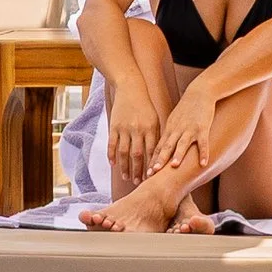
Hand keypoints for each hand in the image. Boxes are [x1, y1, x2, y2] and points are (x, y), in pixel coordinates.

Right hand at [105, 80, 162, 195]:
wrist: (131, 88)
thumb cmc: (146, 107)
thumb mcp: (156, 120)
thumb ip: (156, 137)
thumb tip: (159, 157)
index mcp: (151, 129)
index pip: (152, 152)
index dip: (151, 166)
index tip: (152, 179)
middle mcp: (138, 130)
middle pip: (138, 155)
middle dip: (138, 170)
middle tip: (138, 183)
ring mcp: (124, 128)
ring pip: (124, 152)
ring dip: (125, 166)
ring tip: (126, 177)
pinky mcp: (114, 125)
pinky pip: (112, 143)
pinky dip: (112, 154)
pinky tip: (113, 164)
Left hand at [151, 88, 215, 179]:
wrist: (199, 93)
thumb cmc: (186, 109)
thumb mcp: (174, 121)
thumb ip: (169, 135)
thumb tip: (163, 149)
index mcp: (169, 129)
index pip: (158, 147)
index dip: (152, 160)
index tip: (146, 172)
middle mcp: (177, 130)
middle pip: (166, 147)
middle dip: (159, 160)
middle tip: (152, 173)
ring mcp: (189, 129)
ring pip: (182, 144)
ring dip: (178, 155)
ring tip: (174, 166)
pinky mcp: (202, 128)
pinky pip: (203, 142)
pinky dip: (203, 153)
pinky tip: (203, 163)